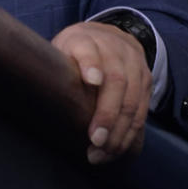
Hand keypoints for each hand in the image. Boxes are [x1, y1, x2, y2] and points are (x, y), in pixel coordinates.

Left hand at [51, 21, 151, 163]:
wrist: (108, 35)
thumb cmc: (74, 50)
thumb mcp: (60, 48)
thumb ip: (55, 65)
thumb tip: (40, 93)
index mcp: (85, 39)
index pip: (88, 50)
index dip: (90, 65)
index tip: (91, 81)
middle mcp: (115, 50)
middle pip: (116, 82)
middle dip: (107, 115)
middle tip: (94, 141)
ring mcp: (135, 65)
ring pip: (132, 100)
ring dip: (119, 132)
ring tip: (102, 153)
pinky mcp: (146, 81)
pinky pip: (142, 110)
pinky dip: (130, 133)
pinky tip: (117, 149)